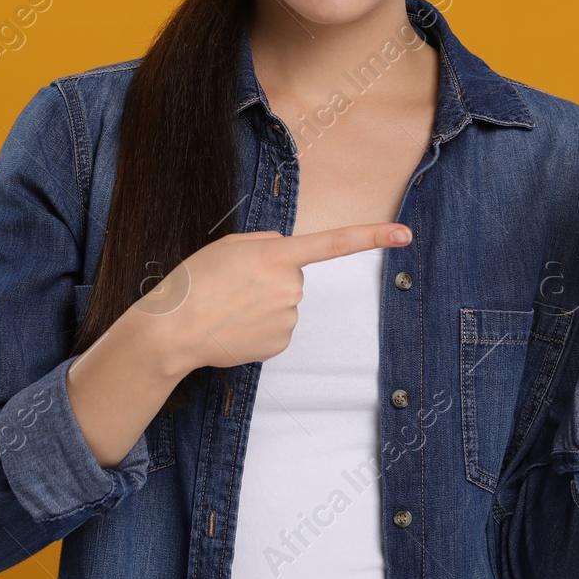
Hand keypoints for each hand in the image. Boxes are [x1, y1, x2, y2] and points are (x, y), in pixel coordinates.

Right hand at [142, 222, 411, 370]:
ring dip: (262, 303)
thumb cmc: (195, 282)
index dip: (372, 236)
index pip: (334, 243)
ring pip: (284, 303)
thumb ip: (265, 242)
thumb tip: (288, 254)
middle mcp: (290, 286)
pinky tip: (234, 326)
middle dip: (269, 278)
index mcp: (277, 254)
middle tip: (233, 285)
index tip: (405, 235)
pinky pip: (277, 327)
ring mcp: (288, 317)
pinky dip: (259, 326)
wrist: (172, 331)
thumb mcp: (228, 245)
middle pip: (293, 276)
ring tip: (229, 307)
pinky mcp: (281, 343)